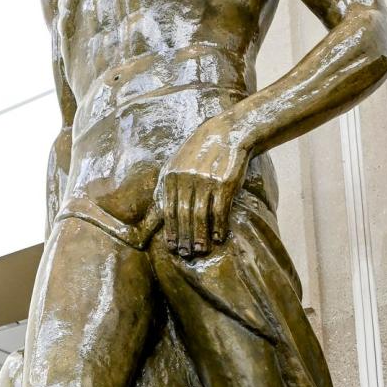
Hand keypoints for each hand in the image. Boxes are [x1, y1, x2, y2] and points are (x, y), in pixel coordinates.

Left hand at [156, 117, 248, 255]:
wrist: (228, 132)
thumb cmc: (201, 152)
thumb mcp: (177, 163)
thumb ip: (166, 185)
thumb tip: (158, 210)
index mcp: (171, 176)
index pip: (168, 210)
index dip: (170, 231)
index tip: (172, 247)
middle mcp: (186, 178)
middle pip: (182, 215)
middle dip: (184, 238)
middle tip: (186, 254)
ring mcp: (205, 180)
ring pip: (200, 216)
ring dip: (200, 236)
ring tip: (200, 250)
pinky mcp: (224, 182)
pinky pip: (219, 210)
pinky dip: (218, 226)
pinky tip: (218, 237)